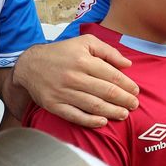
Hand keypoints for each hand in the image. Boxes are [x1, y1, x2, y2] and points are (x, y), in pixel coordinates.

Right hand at [13, 36, 140, 127]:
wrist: (29, 65)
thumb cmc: (62, 53)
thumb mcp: (85, 42)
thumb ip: (108, 51)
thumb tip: (128, 64)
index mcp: (83, 61)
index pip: (112, 76)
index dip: (127, 85)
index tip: (136, 91)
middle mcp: (73, 77)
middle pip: (106, 92)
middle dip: (124, 100)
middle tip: (134, 105)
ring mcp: (63, 92)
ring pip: (93, 105)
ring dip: (112, 112)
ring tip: (124, 114)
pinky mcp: (54, 105)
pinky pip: (75, 116)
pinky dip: (90, 121)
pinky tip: (102, 122)